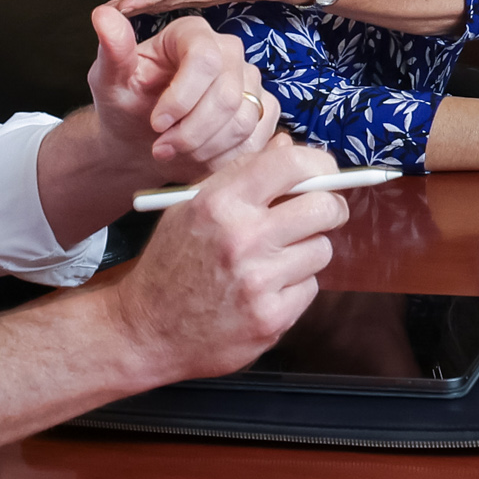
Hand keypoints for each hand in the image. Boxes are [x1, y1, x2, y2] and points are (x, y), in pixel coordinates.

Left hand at [87, 6, 279, 175]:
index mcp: (192, 33)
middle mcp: (228, 50)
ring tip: (175, 152)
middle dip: (191, 132)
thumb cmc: (126, 106)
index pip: (204, 60)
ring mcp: (250, 80)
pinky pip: (256, 138)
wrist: (142, 141)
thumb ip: (113, 50)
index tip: (156, 123)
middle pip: (228, 95)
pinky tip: (199, 156)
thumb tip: (102, 16)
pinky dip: (225, 157)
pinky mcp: (263, 109)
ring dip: (205, 148)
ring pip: (244, 121)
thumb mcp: (109, 80)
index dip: (182, 99)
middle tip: (161, 148)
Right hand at [115, 130, 344, 377]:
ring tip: (276, 259)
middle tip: (321, 214)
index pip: (291, 164)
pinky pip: (309, 288)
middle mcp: (241, 238)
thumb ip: (240, 176)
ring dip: (307, 251)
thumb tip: (287, 146)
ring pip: (321, 249)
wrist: (148, 332)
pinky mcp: (271, 317)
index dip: (320, 164)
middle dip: (330, 208)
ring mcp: (258, 281)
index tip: (324, 172)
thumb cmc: (171, 264)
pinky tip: (266, 290)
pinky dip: (295, 288)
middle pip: (324, 207)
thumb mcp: (191, 208)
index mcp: (219, 203)